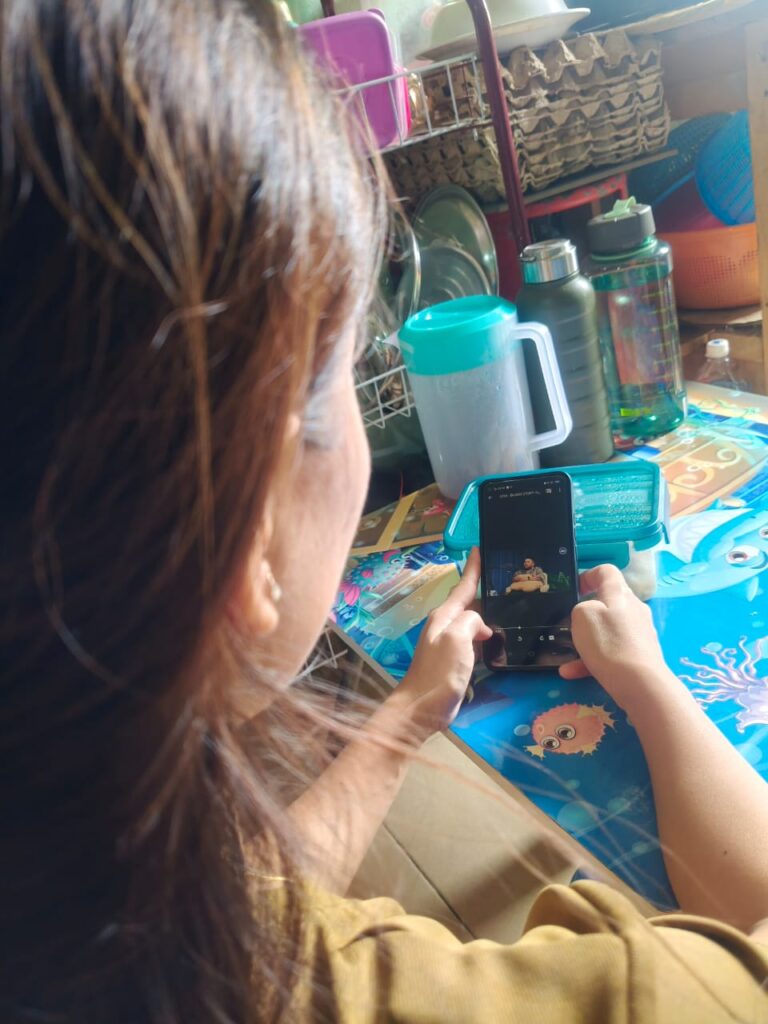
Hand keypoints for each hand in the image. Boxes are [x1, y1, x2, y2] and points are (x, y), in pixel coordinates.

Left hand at [387, 548, 491, 744]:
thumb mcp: (457, 639)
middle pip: (468, 601)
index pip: (462, 586)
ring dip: (487, 612)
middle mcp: (445, 625)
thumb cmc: (439, 673)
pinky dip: (486, 634)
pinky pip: (473, 639)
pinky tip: (498, 637)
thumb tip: (481, 625)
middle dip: (484, 589)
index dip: (473, 568)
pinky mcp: (454, 661)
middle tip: (506, 578)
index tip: (479, 548)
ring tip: (508, 604)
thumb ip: (471, 622)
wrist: (421, 709)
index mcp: (444, 616)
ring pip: (472, 620)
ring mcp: (449, 643)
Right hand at [559, 564, 669, 701]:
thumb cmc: (608, 642)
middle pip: (609, 603)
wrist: (639, 682)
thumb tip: (589, 614)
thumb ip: (581, 608)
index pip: (606, 572)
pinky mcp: (640, 655)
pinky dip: (593, 661)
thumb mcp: (581, 615)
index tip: (574, 590)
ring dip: (587, 641)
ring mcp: (639, 633)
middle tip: (570, 624)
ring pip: (608, 631)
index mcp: (620, 593)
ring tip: (567, 655)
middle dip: (588, 613)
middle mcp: (634, 609)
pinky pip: (612, 652)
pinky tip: (572, 673)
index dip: (588, 576)